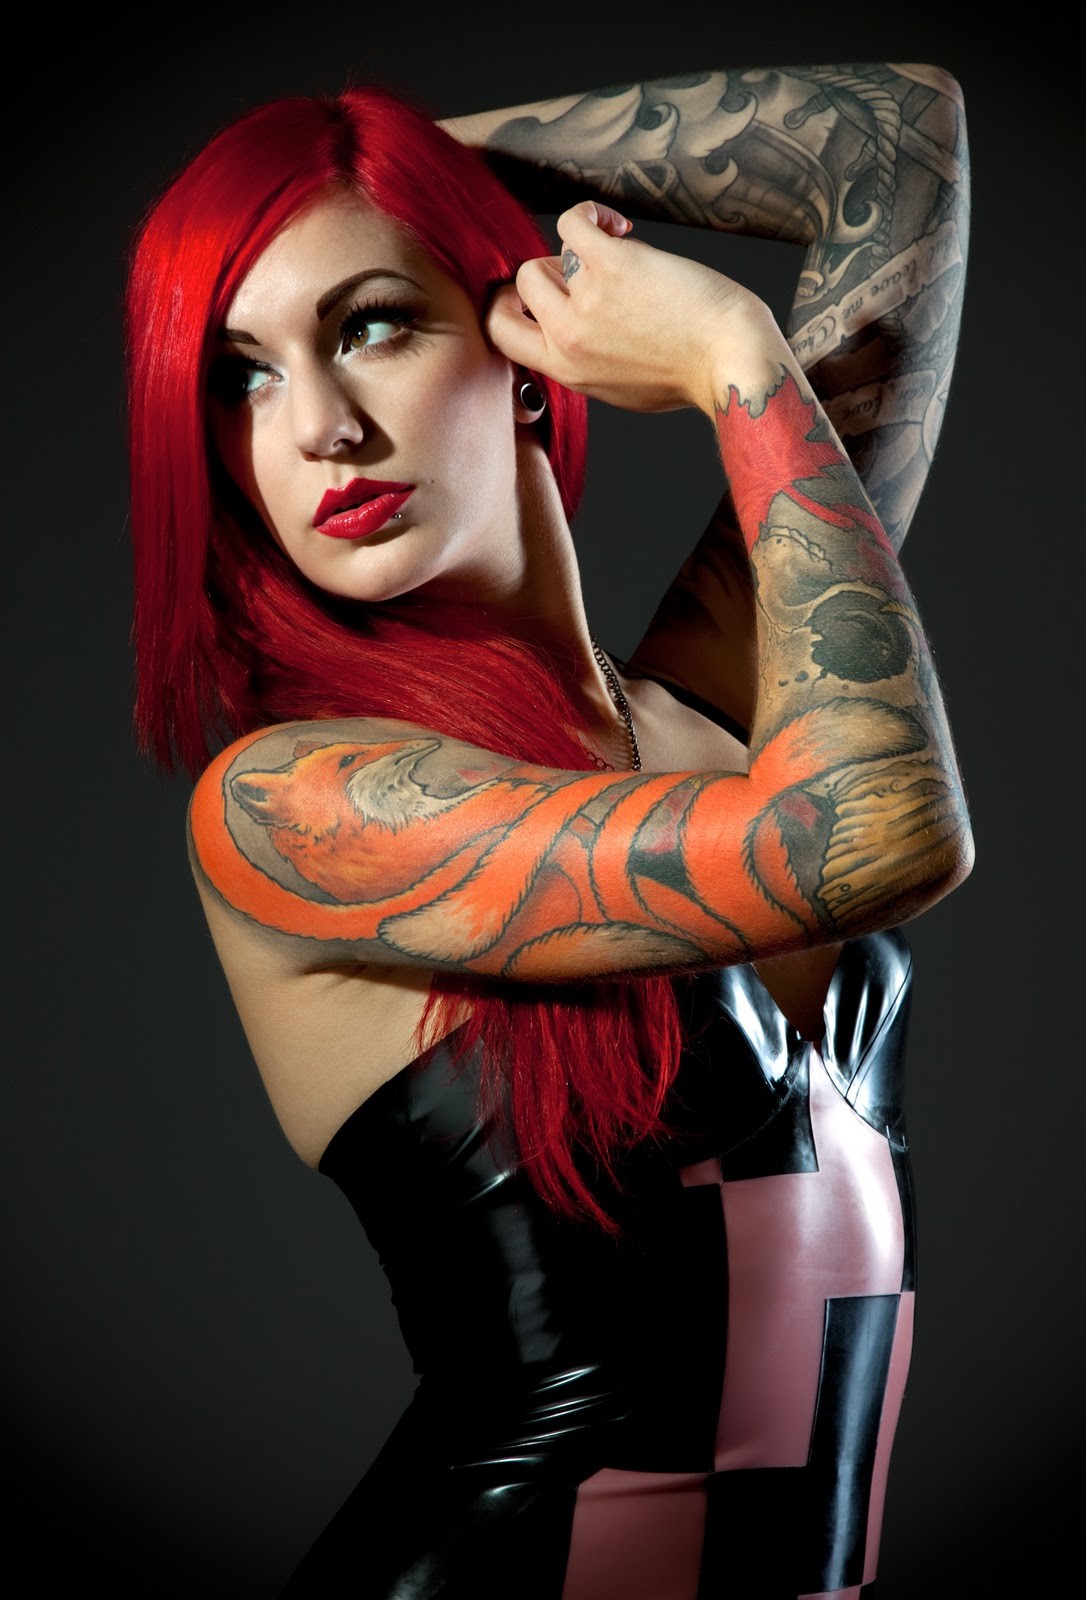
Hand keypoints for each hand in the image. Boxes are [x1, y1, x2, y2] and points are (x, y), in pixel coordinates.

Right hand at [485, 201, 769, 415]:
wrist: (728, 360)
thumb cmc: (687, 374)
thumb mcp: (617, 388)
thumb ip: (581, 362)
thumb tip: (567, 335)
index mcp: (564, 369)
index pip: (500, 332)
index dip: (508, 306)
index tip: (531, 296)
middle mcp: (567, 336)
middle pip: (523, 282)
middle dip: (551, 272)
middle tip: (586, 274)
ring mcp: (586, 299)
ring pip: (552, 252)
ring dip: (582, 250)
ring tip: (618, 252)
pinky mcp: (612, 265)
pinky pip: (573, 221)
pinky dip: (590, 216)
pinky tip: (618, 226)